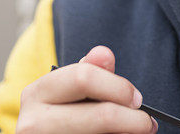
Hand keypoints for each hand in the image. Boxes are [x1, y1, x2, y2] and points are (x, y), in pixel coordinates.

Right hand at [16, 45, 157, 132]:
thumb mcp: (70, 91)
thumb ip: (90, 72)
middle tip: (147, 123)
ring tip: (138, 132)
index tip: (138, 99)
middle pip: (102, 116)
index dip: (119, 87)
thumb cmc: (61, 116)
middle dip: (132, 119)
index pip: (84, 78)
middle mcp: (32, 123)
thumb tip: (104, 53)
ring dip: (127, 133)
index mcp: (36, 93)